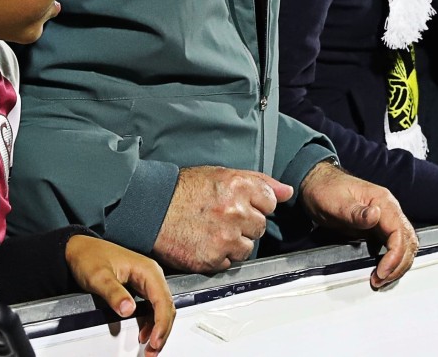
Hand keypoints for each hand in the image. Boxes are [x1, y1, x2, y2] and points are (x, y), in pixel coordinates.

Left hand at [63, 235, 174, 351]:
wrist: (79, 249)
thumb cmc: (90, 257)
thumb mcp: (99, 276)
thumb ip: (114, 293)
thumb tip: (129, 310)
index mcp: (147, 270)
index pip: (163, 300)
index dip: (161, 323)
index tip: (155, 340)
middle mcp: (151, 276)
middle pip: (166, 307)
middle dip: (162, 331)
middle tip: (153, 351)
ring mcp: (147, 282)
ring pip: (161, 309)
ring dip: (158, 329)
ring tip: (150, 348)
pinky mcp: (140, 289)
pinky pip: (152, 308)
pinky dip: (151, 324)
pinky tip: (144, 334)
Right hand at [152, 164, 292, 272]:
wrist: (150, 209)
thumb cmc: (184, 190)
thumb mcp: (222, 174)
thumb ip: (260, 181)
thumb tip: (288, 191)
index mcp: (239, 187)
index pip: (271, 201)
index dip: (255, 204)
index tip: (240, 204)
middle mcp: (235, 212)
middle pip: (260, 226)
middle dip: (246, 224)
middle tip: (222, 218)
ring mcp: (224, 238)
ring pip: (247, 248)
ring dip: (234, 243)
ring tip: (212, 231)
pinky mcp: (211, 259)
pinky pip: (229, 263)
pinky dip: (219, 256)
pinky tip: (204, 243)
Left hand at [300, 160, 418, 289]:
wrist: (318, 184)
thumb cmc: (326, 190)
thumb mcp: (336, 202)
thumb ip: (356, 211)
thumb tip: (375, 215)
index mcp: (383, 202)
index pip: (400, 232)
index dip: (395, 255)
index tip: (382, 271)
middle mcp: (389, 210)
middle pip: (408, 240)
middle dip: (399, 264)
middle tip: (380, 280)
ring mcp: (386, 220)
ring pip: (405, 244)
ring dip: (398, 264)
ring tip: (382, 279)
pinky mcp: (379, 228)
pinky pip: (395, 245)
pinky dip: (394, 260)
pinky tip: (383, 271)